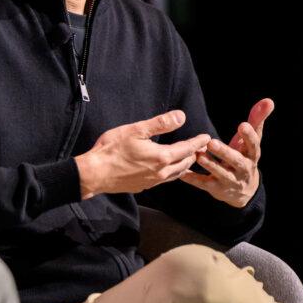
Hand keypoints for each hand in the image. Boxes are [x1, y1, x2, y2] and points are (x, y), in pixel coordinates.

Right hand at [76, 110, 209, 197]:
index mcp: (161, 157)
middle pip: (185, 163)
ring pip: (176, 174)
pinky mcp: (143, 186)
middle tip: (200, 148)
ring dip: (185, 165)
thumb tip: (181, 117)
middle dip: (194, 154)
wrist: (95, 174)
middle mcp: (161, 172)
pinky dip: (173, 173)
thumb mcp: (136, 130)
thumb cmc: (112, 150)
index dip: (198, 142)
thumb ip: (160, 124)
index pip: (187, 148)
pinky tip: (167, 169)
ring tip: (188, 158)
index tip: (207, 138)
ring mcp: (152, 181)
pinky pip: (165, 179)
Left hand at [181, 98, 273, 208]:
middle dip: (225, 153)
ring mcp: (230, 180)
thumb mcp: (250, 141)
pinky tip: (181, 173)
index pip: (254, 146)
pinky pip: (204, 183)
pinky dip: (193, 179)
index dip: (249, 136)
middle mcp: (243, 169)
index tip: (242, 125)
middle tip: (212, 142)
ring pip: (220, 173)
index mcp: (251, 156)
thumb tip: (269, 100)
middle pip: (236, 161)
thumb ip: (256, 120)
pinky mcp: (216, 188)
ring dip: (209, 164)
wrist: (241, 190)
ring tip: (198, 154)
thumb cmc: (244, 156)